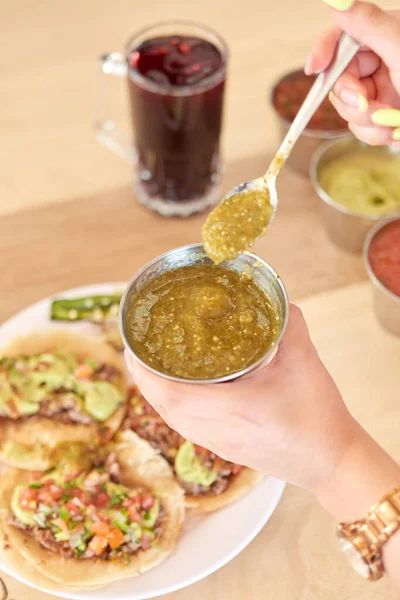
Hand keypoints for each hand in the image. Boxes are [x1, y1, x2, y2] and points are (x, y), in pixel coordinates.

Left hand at [126, 305, 358, 492]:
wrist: (332, 462)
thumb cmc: (319, 416)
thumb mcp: (306, 362)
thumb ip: (288, 324)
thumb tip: (276, 299)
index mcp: (234, 408)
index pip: (171, 395)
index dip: (144, 372)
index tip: (133, 346)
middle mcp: (218, 430)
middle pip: (162, 407)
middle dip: (141, 378)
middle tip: (134, 347)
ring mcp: (218, 444)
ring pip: (171, 419)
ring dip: (153, 392)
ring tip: (148, 365)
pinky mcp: (223, 449)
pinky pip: (184, 426)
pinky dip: (170, 405)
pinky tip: (175, 389)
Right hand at [306, 2, 399, 148]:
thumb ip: (366, 24)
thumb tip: (335, 1)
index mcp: (383, 39)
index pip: (340, 41)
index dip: (323, 53)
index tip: (314, 69)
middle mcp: (380, 64)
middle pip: (340, 82)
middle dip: (352, 101)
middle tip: (369, 107)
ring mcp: (383, 92)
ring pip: (351, 111)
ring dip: (368, 124)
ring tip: (394, 126)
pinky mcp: (386, 117)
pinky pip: (365, 130)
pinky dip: (378, 136)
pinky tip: (397, 134)